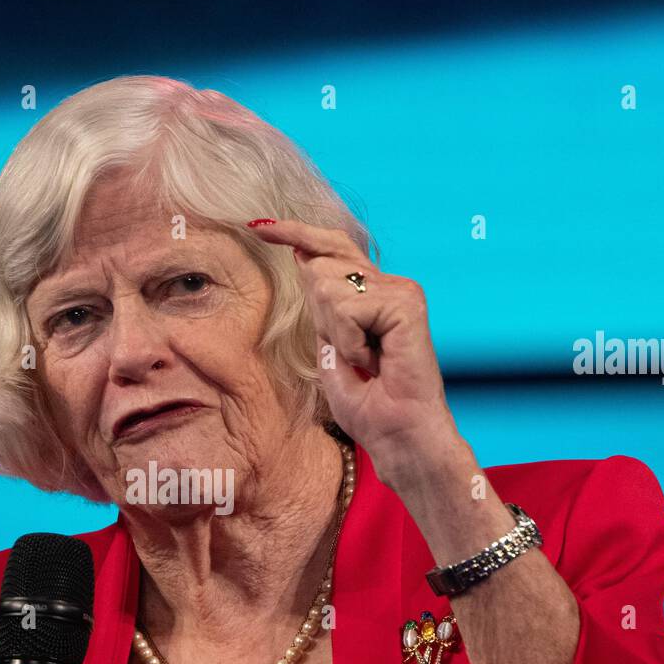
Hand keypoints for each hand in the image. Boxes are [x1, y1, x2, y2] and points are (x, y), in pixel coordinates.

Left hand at [246, 219, 464, 485]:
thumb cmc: (368, 406)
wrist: (397, 435)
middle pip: (322, 263)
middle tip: (351, 355)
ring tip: (364, 360)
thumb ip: (321, 307)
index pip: (331, 248)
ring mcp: (401, 290)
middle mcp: (391, 284)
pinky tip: (372, 360)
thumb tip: (306, 258)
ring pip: (329, 284)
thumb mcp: (329, 349)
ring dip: (335, 332)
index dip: (295, 233)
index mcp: (374, 293)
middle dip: (320, 314)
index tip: (258, 228)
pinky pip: (346, 308)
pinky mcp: (405, 302)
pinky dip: (348, 341)